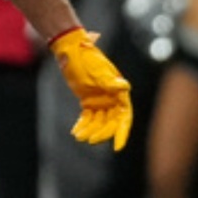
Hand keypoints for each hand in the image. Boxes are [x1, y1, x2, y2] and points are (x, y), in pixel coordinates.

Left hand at [49, 27, 131, 150]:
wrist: (72, 50)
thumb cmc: (87, 58)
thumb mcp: (97, 70)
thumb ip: (109, 81)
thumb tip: (124, 86)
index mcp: (120, 93)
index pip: (124, 117)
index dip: (122, 133)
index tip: (117, 147)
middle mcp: (113, 99)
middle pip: (111, 123)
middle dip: (101, 133)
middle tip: (88, 139)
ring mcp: (101, 101)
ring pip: (98, 122)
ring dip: (90, 130)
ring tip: (78, 135)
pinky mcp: (89, 101)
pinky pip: (88, 117)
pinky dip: (82, 124)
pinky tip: (75, 131)